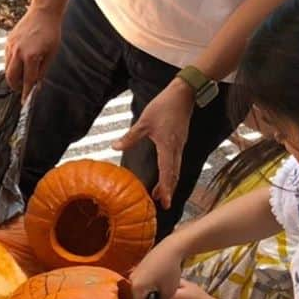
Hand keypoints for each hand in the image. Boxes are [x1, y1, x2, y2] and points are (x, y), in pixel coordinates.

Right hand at [4, 6, 61, 98]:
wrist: (43, 12)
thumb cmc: (51, 31)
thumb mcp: (52, 53)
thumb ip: (43, 71)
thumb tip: (37, 85)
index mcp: (30, 57)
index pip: (27, 80)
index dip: (26, 93)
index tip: (25, 101)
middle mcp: (18, 53)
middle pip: (11, 78)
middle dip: (15, 86)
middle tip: (22, 89)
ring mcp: (11, 47)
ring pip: (7, 69)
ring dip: (13, 76)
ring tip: (21, 76)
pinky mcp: (8, 42)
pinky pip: (7, 58)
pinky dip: (12, 64)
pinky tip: (20, 63)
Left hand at [113, 80, 193, 209]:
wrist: (183, 93)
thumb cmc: (164, 106)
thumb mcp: (144, 122)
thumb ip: (130, 137)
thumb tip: (115, 146)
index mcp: (168, 146)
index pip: (167, 171)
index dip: (165, 187)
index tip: (164, 201)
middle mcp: (177, 148)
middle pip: (174, 174)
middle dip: (169, 190)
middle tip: (163, 204)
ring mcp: (180, 145)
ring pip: (176, 169)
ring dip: (170, 182)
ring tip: (161, 194)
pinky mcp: (180, 141)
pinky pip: (176, 161)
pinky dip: (172, 172)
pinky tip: (166, 175)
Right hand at [129, 240, 186, 298]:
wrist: (169, 249)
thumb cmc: (170, 271)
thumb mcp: (169, 292)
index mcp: (137, 289)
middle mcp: (131, 282)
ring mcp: (133, 275)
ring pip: (136, 293)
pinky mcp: (137, 270)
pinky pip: (138, 285)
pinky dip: (143, 291)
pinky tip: (152, 293)